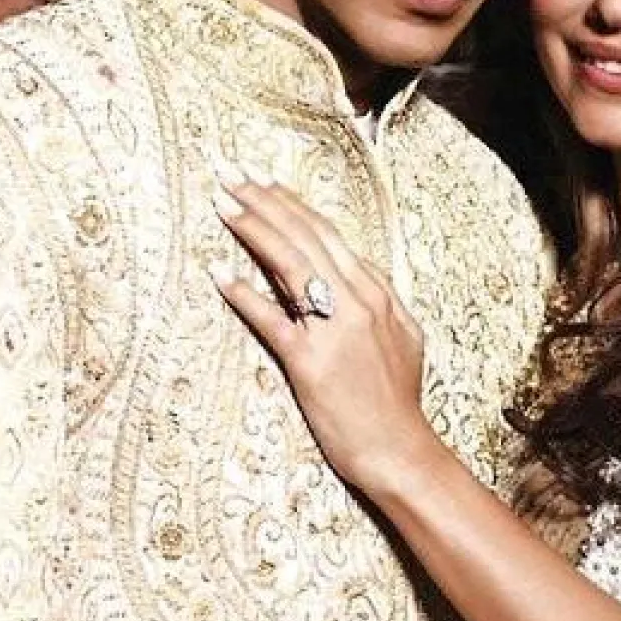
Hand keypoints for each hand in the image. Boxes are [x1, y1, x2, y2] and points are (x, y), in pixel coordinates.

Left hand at [208, 164, 440, 493]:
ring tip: (222, 200)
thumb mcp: (402, 338)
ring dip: (253, 228)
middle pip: (305, 237)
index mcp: (377, 292)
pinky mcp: (310, 362)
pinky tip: (217, 272)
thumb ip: (377, 302)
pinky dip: (244, 293)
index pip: (327, 234)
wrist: (399, 449)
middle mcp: (357, 301)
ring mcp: (334, 330)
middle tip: (229, 171)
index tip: (263, 181)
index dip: (291, 204)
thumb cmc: (397, 399)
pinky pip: (271, 319)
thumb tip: (355, 276)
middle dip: (264, 200)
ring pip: (290, 263)